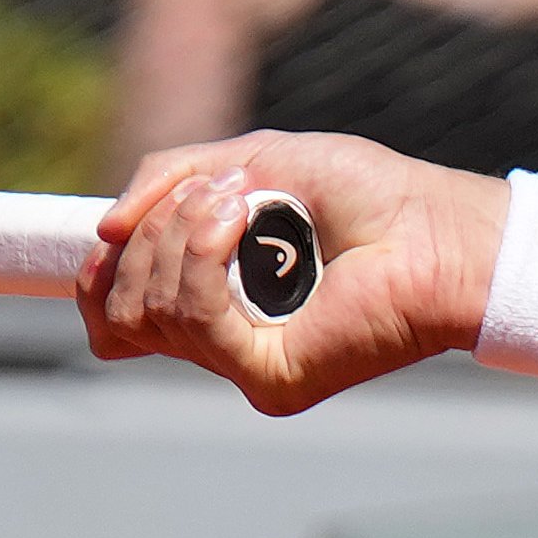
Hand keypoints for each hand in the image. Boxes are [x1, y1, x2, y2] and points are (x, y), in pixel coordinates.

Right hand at [81, 132, 505, 415]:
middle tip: (222, 192)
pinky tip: (242, 217)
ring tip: (245, 198)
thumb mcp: (250, 160)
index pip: (112, 315)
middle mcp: (222, 341)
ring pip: (147, 307)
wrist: (438, 227)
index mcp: (213, 302)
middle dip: (151, 233)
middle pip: (118, 307)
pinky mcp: (268, 377)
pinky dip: (203, 252)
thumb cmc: (366, 194)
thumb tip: (102, 230)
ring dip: (182, 230)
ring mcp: (243, 363)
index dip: (99, 272)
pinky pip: (192, 317)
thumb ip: (169, 181)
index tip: (115, 227)